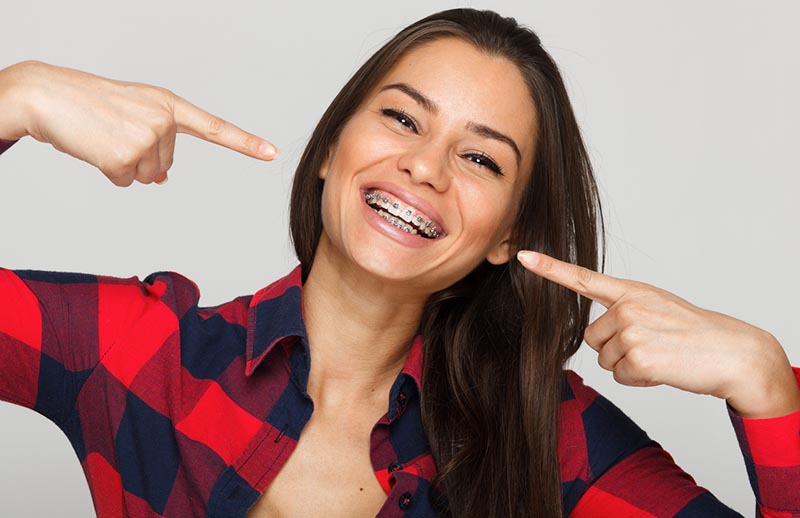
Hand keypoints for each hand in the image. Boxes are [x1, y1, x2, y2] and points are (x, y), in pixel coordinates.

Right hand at [0, 60, 277, 185]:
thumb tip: (162, 179)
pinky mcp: (126, 156)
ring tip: (103, 138)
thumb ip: (157, 140)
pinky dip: (108, 172)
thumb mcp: (133, 113)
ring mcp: (146, 137)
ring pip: (148, 176)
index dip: (245, 143)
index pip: (214, 128)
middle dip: (139, 157)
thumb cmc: (90, 104)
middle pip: (165, 165)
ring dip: (124, 165)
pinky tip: (95, 148)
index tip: (272, 153)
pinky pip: (126, 181)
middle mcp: (164, 120)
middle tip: (113, 132)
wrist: (47, 94)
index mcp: (169, 105)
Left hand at [517, 250, 799, 418]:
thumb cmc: (694, 332)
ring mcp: (631, 331)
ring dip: (629, 366)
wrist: (732, 351)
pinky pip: (620, 377)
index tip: (523, 256)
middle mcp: (627, 307)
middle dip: (615, 349)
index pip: (583, 278)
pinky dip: (639, 380)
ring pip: (605, 360)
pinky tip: (662, 369)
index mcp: (631, 291)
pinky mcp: (637, 358)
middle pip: (592, 338)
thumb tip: (597, 337)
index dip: (549, 268)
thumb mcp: (657, 308)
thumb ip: (624, 312)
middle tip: (651, 346)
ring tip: (660, 355)